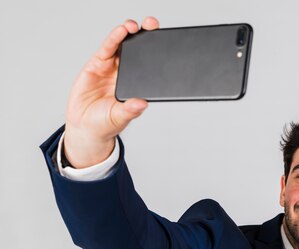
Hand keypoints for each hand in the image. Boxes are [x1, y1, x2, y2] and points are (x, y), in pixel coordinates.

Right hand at [64, 17, 159, 167]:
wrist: (84, 126)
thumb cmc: (105, 122)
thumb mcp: (120, 118)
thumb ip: (130, 110)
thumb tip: (143, 104)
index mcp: (137, 84)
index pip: (150, 64)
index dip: (157, 51)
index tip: (166, 42)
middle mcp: (126, 73)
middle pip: (138, 50)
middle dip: (145, 35)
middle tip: (152, 25)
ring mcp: (111, 67)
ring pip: (122, 45)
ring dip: (128, 33)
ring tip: (134, 26)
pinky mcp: (97, 65)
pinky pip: (107, 49)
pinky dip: (114, 39)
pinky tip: (120, 31)